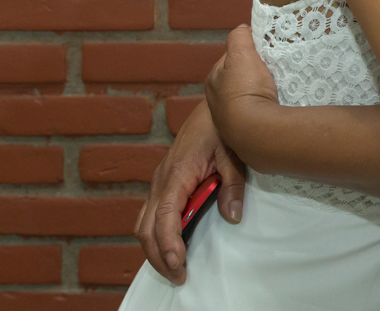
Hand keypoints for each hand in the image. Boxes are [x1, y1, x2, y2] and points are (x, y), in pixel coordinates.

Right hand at [134, 101, 244, 284]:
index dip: (169, 245)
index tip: (179, 264)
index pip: (165, 218)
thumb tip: (231, 216)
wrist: (217, 104)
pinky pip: (153, 213)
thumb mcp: (234, 153)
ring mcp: (161, 180)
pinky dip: (157, 233)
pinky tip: (172, 244)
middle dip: (158, 256)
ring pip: (145, 222)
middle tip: (179, 277)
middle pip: (146, 228)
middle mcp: (162, 180)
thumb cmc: (224, 126)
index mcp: (177, 174)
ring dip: (155, 247)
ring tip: (174, 267)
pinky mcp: (166, 181)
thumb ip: (232, 185)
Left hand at [205, 24, 279, 149]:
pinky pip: (256, 113)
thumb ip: (239, 37)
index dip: (246, 52)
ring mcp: (230, 119)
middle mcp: (217, 100)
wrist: (254, 130)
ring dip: (260, 91)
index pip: (230, 58)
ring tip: (276, 87)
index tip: (262, 52)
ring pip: (248, 96)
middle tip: (272, 69)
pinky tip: (273, 106)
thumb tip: (243, 28)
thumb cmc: (245, 90)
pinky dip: (264, 107)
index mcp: (214, 80)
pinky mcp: (245, 133)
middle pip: (239, 78)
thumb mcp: (241, 54)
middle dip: (253, 73)